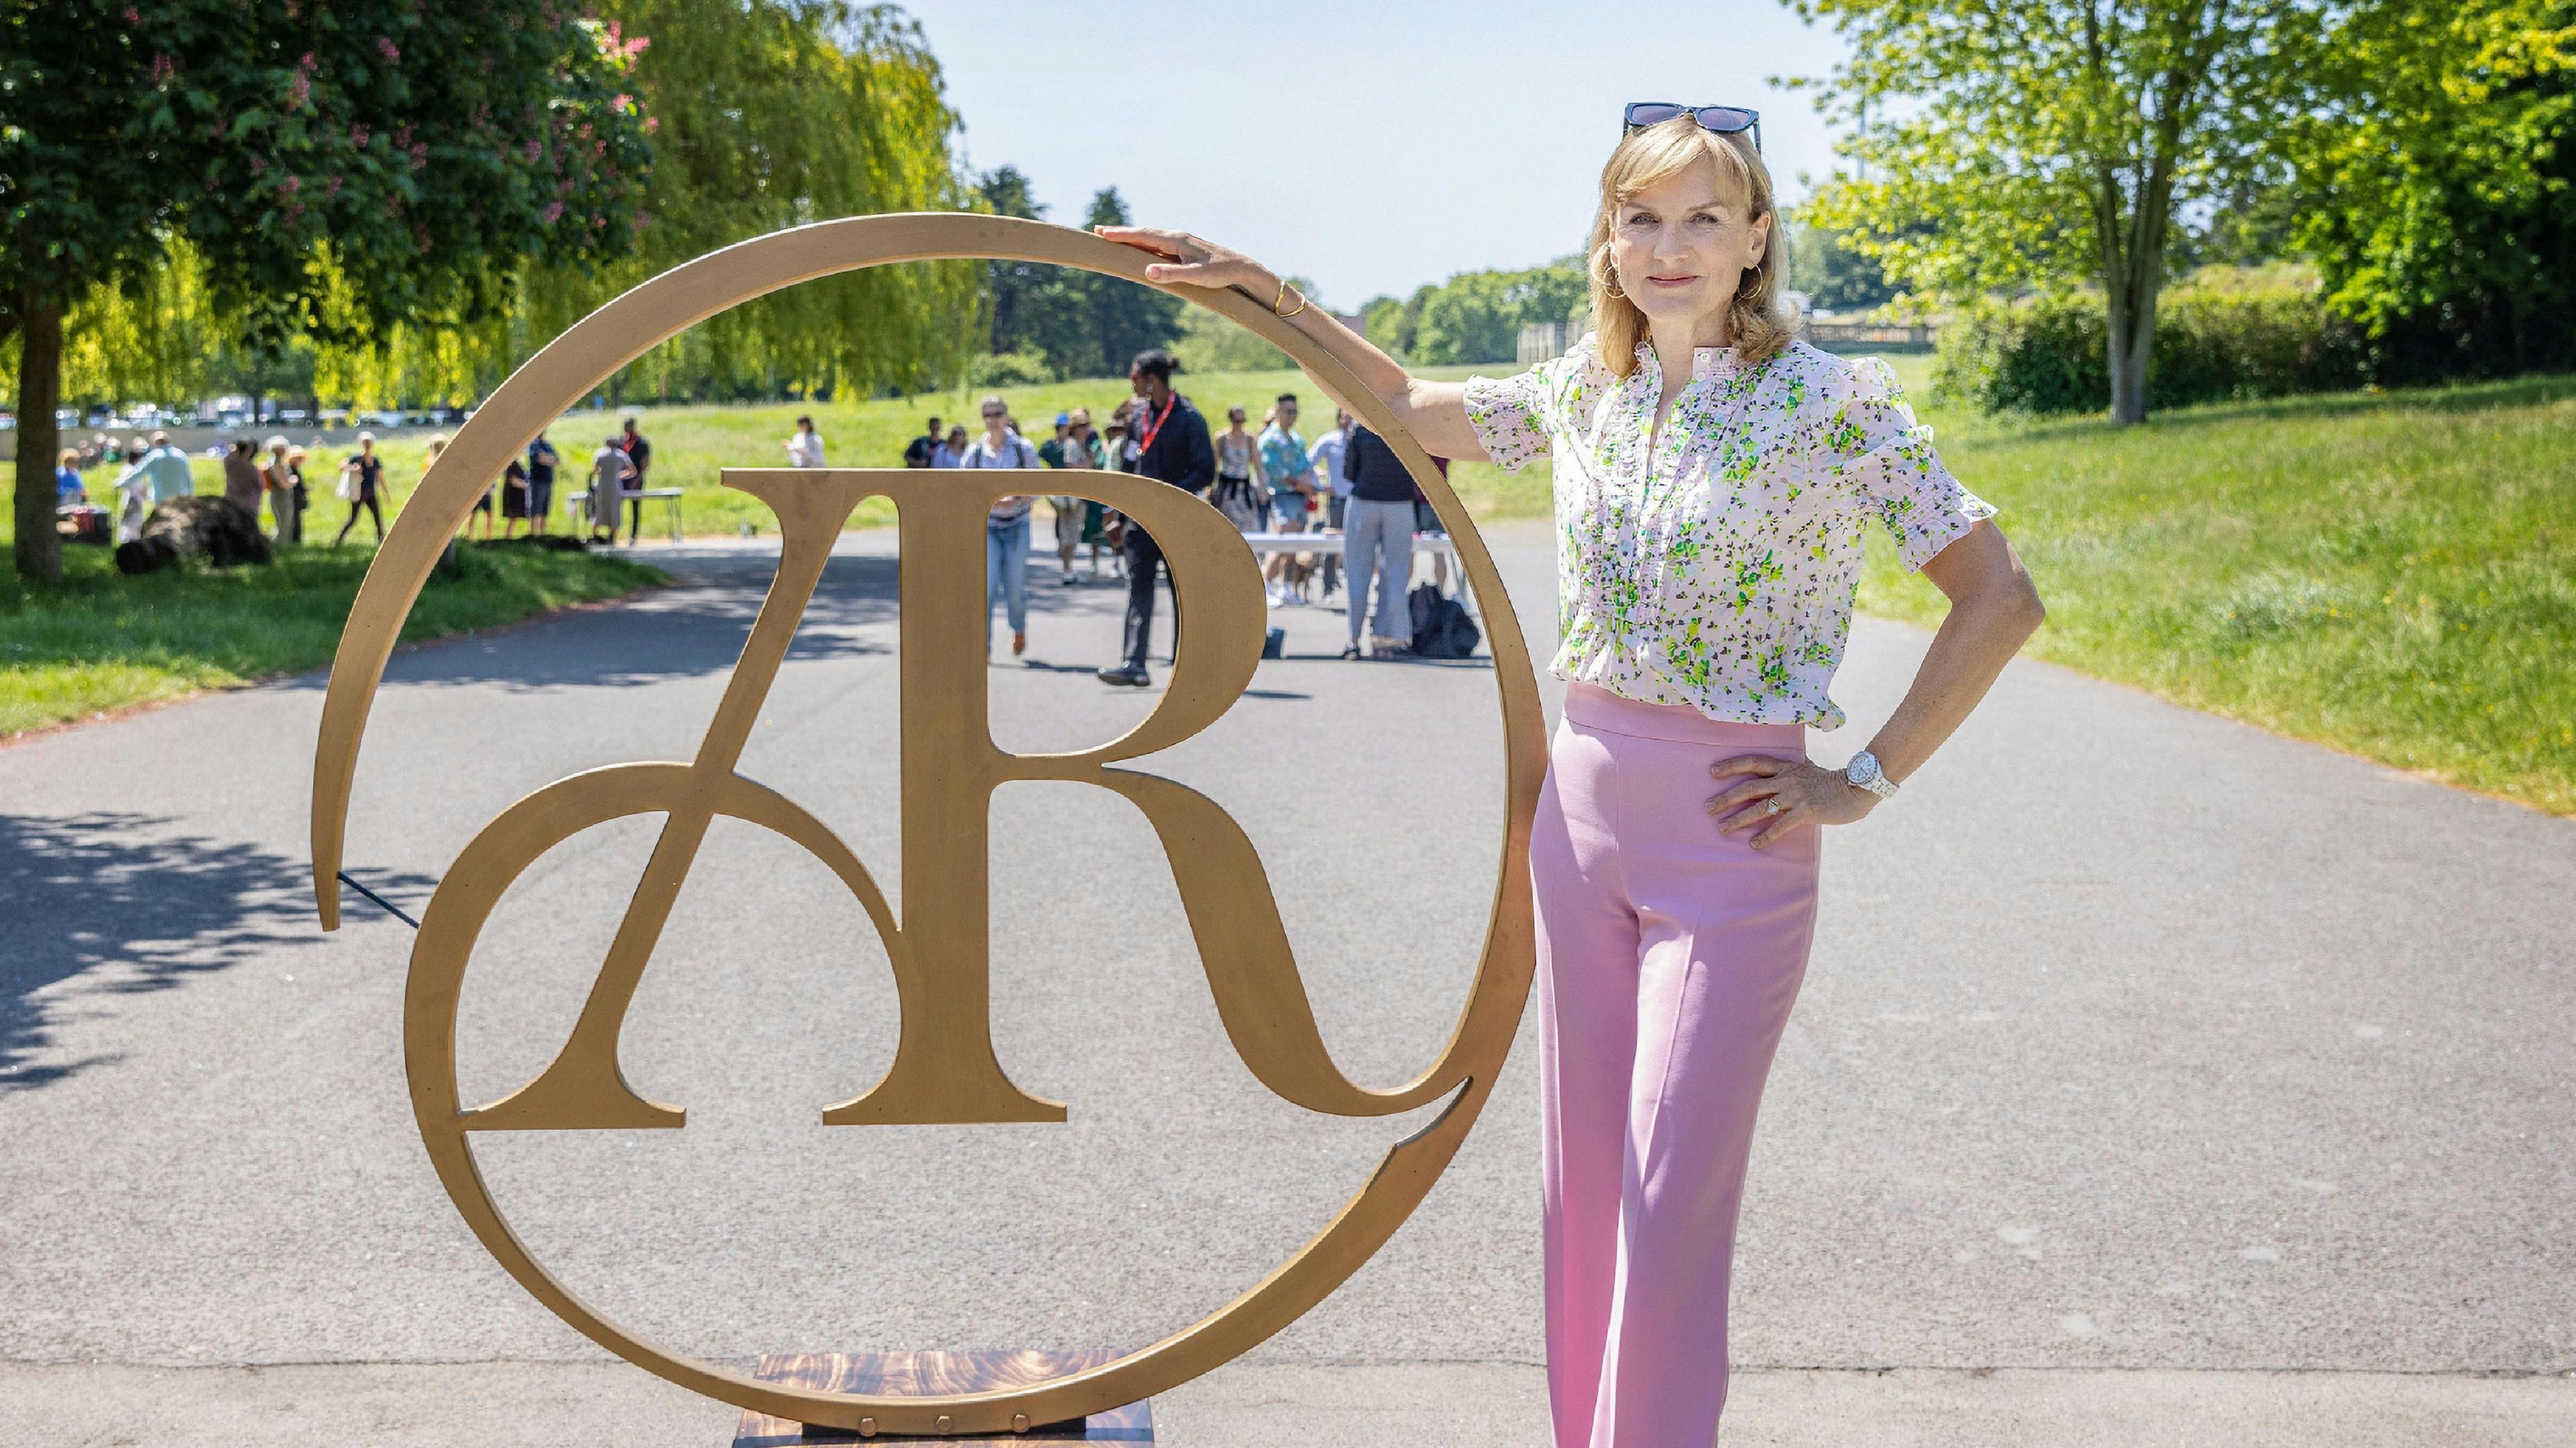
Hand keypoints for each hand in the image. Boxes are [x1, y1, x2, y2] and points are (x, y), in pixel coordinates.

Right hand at [1095, 225, 1275, 295]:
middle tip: (1099, 231)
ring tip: (1115, 237)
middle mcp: (1177, 237)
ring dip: (1132, 237)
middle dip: (1121, 233)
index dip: (1122, 235)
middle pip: (1144, 233)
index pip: (1143, 235)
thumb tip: (1146, 271)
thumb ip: (1171, 274)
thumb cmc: (1221, 273)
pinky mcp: (1186, 249)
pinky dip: (1145, 243)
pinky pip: (1160, 244)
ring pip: (1151, 237)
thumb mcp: (1195, 276)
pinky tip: (1142, 248)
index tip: (1102, 233)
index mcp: (1177, 240)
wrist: (1244, 269)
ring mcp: (1182, 242)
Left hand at [1705, 755, 1873, 847]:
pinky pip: (1781, 825)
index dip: (1732, 765)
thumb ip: (1788, 772)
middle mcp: (1787, 779)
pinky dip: (1766, 835)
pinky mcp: (1806, 811)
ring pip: (1760, 807)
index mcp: (1786, 767)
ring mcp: (1796, 795)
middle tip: (1707, 807)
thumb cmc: (1831, 782)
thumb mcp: (1806, 770)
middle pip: (1749, 786)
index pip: (1753, 762)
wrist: (1856, 788)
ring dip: (1738, 818)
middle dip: (1726, 797)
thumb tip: (1771, 777)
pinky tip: (1754, 844)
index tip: (1713, 772)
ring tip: (1722, 828)